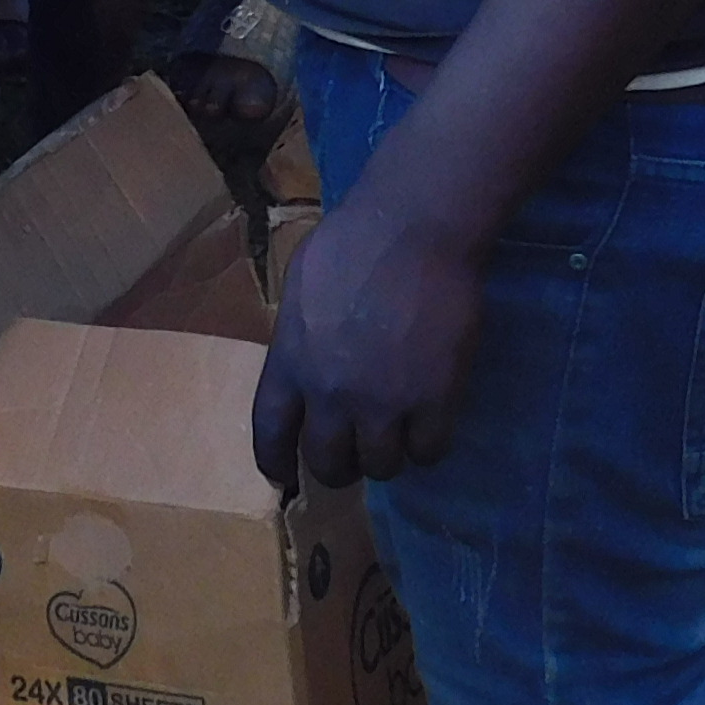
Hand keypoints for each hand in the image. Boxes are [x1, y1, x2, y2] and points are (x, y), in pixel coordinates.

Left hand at [250, 187, 484, 490]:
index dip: (276, 461)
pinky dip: (430, 443)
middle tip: (358, 453)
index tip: (284, 476)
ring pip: (382, 466)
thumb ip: (301, 339)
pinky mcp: (433, 402)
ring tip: (399, 431)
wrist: (413, 229)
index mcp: (291, 362)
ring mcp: (383, 402)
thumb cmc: (354, 241)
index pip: (271, 432)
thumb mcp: (303, 289)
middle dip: (341, 466)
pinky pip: (429, 452)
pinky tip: (432, 420)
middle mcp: (330, 393)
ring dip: (389, 454)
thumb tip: (307, 365)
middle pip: (328, 463)